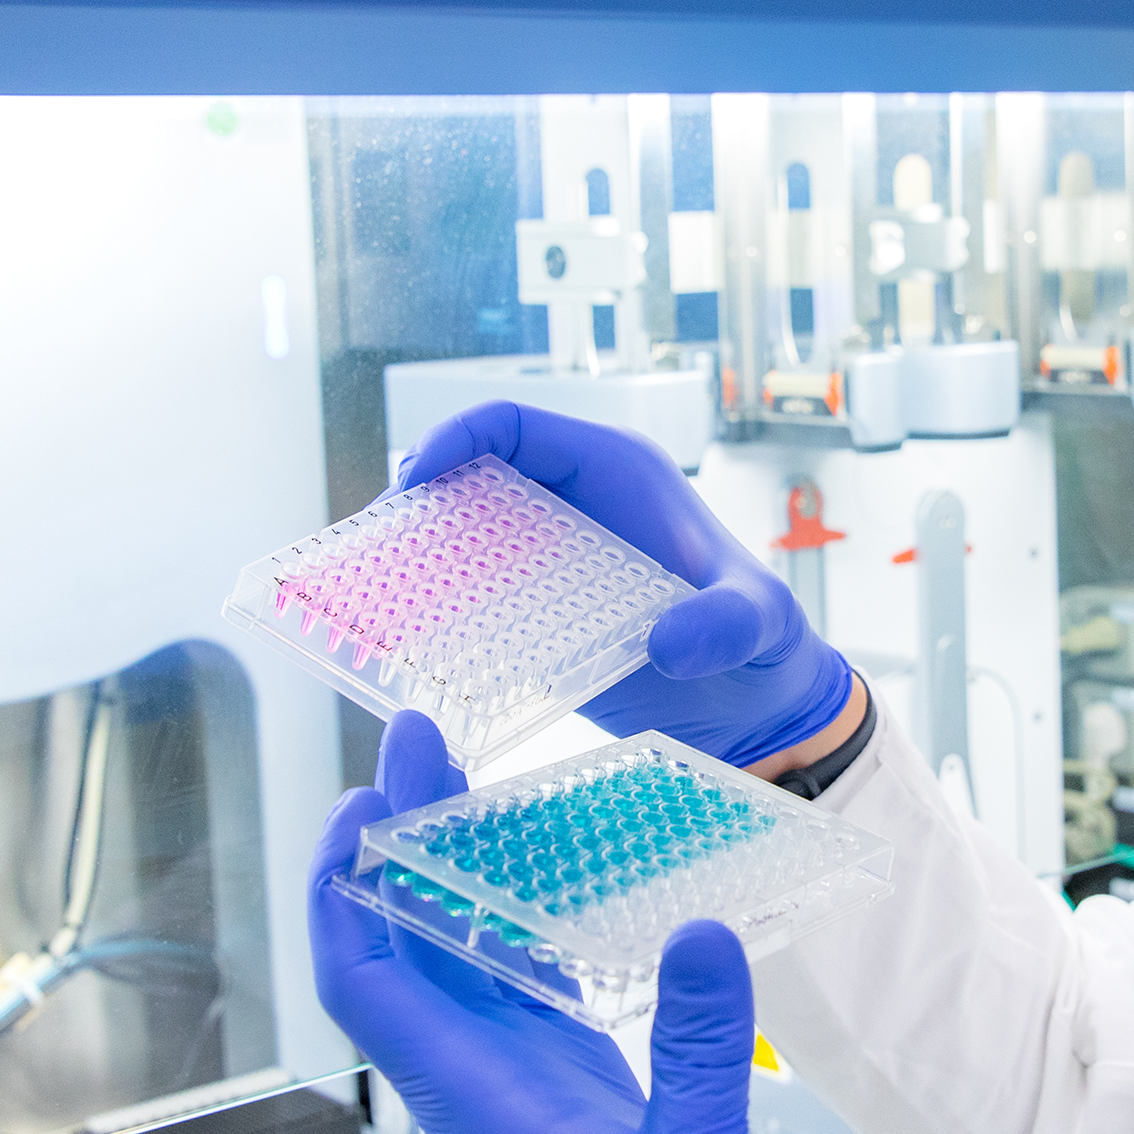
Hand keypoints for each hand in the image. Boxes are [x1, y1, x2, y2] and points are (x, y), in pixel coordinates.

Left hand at [310, 712, 830, 1133]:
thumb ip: (697, 1052)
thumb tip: (697, 931)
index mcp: (483, 1112)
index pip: (370, 979)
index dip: (346, 884)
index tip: (365, 795)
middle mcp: (483, 1096)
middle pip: (407, 947)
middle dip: (401, 843)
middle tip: (426, 741)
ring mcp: (522, 1096)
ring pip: (461, 963)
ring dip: (457, 873)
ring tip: (478, 783)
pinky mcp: (570, 1100)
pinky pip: (521, 990)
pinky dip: (523, 920)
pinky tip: (555, 877)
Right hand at [391, 401, 854, 768]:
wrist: (760, 708)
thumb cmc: (766, 645)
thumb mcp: (758, 624)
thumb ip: (725, 626)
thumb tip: (668, 643)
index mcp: (616, 471)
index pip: (516, 425)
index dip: (456, 437)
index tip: (414, 479)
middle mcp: (574, 503)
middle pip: (467, 474)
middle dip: (412, 500)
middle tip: (369, 547)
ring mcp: (551, 558)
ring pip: (457, 534)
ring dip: (411, 555)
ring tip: (366, 591)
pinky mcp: (536, 611)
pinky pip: (467, 595)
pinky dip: (431, 608)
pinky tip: (400, 640)